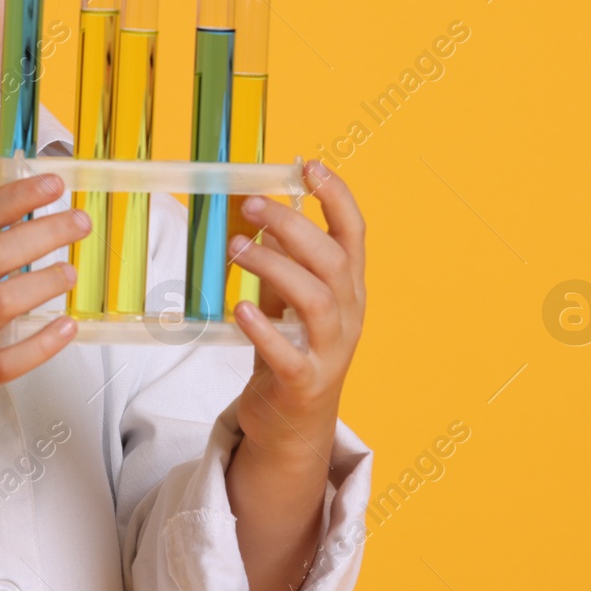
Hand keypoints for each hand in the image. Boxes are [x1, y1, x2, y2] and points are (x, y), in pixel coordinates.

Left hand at [228, 159, 365, 463]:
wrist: (293, 425)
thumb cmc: (290, 348)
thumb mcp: (290, 299)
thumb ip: (284, 261)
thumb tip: (262, 209)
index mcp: (348, 288)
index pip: (354, 233)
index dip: (337, 197)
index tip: (310, 166)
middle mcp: (348, 315)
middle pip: (332, 260)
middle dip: (293, 226)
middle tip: (251, 204)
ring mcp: (330, 351)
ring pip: (316, 300)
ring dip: (275, 267)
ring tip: (236, 247)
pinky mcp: (304, 383)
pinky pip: (289, 354)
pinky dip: (265, 329)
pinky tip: (241, 309)